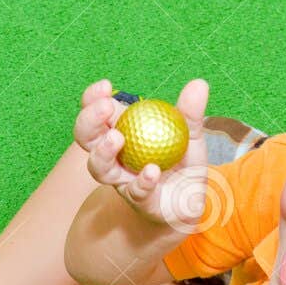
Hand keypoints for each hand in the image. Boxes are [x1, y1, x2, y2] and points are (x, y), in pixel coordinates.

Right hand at [73, 78, 211, 230]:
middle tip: (104, 108)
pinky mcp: (137, 200)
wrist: (192, 199)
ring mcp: (121, 179)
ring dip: (102, 152)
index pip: (98, 112)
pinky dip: (142, 181)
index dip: (93, 98)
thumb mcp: (190, 134)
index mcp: (121, 131)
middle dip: (88, 121)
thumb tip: (198, 84)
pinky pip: (134, 191)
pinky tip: (152, 171)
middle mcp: (113, 155)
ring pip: (98, 167)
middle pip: (86, 137)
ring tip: (116, 138)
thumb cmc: (183, 162)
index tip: (105, 86)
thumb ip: (190, 112)